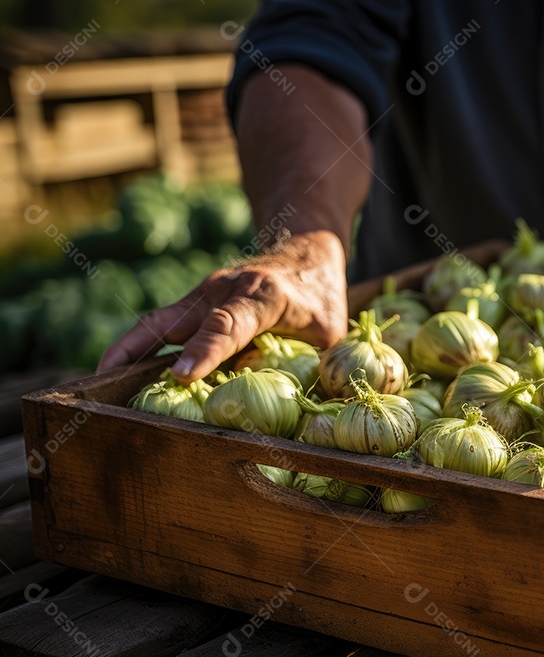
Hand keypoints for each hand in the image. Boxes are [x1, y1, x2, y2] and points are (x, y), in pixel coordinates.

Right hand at [98, 231, 348, 383]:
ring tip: (99, 382)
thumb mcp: (330, 330)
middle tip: (109, 384)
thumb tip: (307, 407)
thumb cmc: (320, 296)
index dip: (205, 351)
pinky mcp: (194, 302)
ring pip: (158, 321)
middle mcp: (225, 291)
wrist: (306, 250)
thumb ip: (316, 363)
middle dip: (139, 350)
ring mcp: (204, 294)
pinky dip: (137, 346)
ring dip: (126, 349)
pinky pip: (161, 324)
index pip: (229, 325)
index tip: (182, 376)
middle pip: (175, 321)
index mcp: (263, 296)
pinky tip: (119, 373)